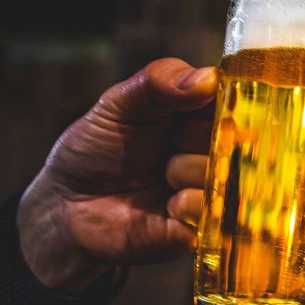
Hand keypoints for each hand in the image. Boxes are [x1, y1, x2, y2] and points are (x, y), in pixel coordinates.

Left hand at [17, 58, 217, 291]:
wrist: (69, 206)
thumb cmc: (98, 149)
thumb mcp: (119, 103)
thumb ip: (159, 81)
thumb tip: (209, 79)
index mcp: (202, 115)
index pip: (235, 98)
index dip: (218, 102)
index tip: (193, 104)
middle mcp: (216, 151)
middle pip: (232, 135)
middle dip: (191, 137)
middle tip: (165, 144)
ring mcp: (214, 189)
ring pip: (223, 172)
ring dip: (183, 171)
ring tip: (160, 176)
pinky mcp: (206, 226)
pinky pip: (213, 209)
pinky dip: (185, 205)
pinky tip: (166, 205)